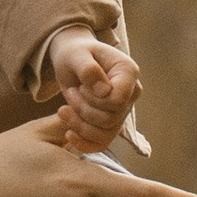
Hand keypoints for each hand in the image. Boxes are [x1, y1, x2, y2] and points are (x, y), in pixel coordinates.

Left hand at [42, 29, 143, 154]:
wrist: (72, 60)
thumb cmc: (74, 54)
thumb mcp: (75, 55)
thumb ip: (88, 70)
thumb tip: (104, 92)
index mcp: (128, 71)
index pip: (118, 100)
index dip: (95, 100)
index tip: (80, 87)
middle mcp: (132, 92)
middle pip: (110, 118)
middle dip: (83, 110)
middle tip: (70, 93)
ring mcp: (123, 109)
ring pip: (106, 133)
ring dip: (80, 124)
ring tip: (64, 109)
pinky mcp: (112, 122)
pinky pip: (103, 142)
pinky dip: (84, 143)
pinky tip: (68, 134)